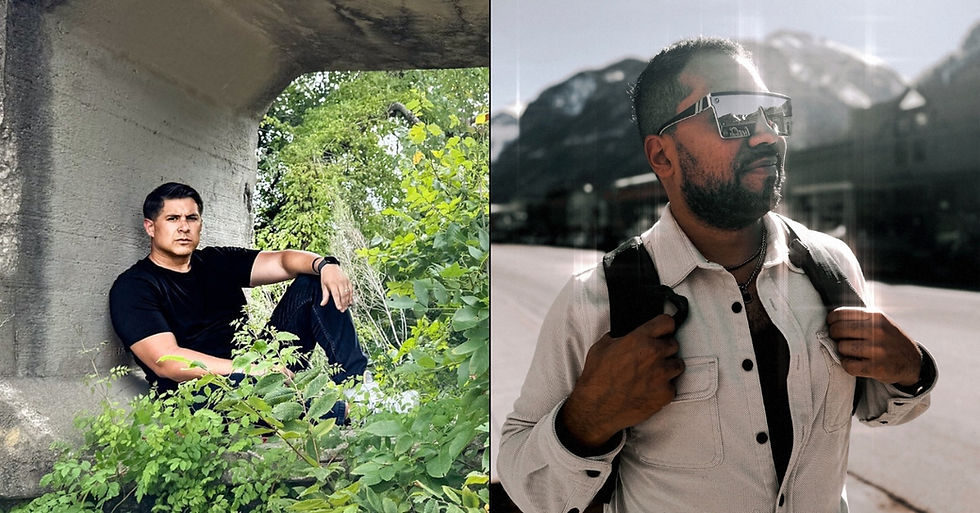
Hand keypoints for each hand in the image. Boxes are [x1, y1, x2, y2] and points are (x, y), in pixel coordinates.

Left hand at [319, 263, 352, 311]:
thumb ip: (325, 295)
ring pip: (348, 293)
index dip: (338, 302)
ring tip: (346, 307)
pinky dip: (351, 296)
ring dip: (347, 301)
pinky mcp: (348, 281)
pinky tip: (350, 302)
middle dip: (343, 303)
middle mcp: (340, 282)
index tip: (339, 308)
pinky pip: (351, 290)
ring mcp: (345, 281)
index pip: (336, 294)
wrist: (330, 266)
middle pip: (343, 295)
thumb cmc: (325, 277)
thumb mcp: (323, 286)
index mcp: (332, 284)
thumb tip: (322, 304)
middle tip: (342, 310)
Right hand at [559, 315, 683, 454]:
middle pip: (674, 344)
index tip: (663, 331)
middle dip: (664, 349)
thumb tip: (626, 335)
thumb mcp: (601, 347)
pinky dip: (663, 388)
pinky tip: (649, 389)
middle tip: (651, 358)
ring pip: (678, 365)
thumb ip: (619, 337)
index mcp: (640, 339)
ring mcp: (662, 375)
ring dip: (667, 368)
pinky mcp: (665, 394)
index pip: (667, 322)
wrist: (597, 407)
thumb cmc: (596, 378)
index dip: (664, 327)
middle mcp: (655, 354)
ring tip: (652, 374)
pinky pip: (673, 386)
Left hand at [827, 307, 921, 385]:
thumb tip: (830, 317)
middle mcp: (877, 330)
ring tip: (850, 352)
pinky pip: (848, 365)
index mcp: (876, 316)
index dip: (831, 321)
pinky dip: (847, 364)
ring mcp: (877, 349)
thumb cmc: (889, 339)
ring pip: (842, 347)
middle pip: (838, 330)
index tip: (832, 326)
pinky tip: (854, 362)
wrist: (912, 362)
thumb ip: (860, 317)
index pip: (840, 314)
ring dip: (842, 351)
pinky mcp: (876, 367)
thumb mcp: (880, 321)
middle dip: (834, 336)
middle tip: (840, 340)